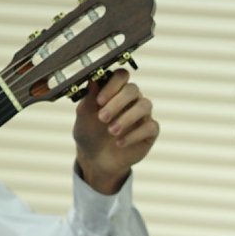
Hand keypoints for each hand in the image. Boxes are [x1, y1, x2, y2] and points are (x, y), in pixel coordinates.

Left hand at [72, 68, 159, 193]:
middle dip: (117, 103)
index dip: (112, 85)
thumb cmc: (90, 133)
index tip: (99, 101)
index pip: (121, 76)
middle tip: (102, 118)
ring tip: (111, 132)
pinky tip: (119, 143)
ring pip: (145, 105)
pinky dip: (134, 135)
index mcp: (115, 91)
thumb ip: (88, 98)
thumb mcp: (83, 116)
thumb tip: (93, 80)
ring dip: (127, 118)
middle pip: (133, 89)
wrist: (95, 159)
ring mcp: (142, 115)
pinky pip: (150, 127)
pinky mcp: (150, 132)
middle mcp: (132, 99)